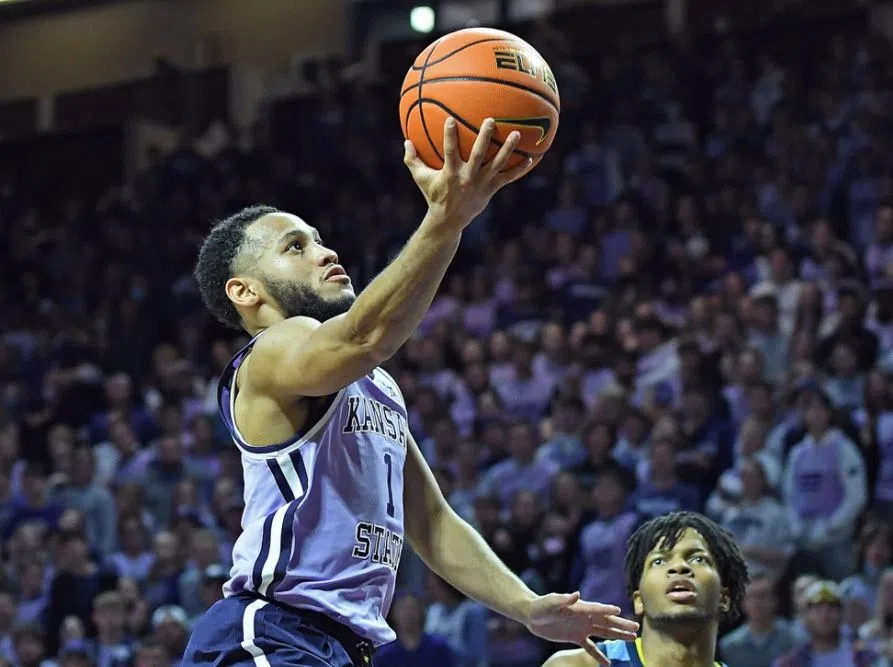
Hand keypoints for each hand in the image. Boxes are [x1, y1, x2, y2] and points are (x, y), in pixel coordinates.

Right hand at [403, 117, 533, 227]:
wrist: (448, 221)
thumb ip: (412, 160)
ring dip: (507, 150)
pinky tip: (532, 158)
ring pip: (497, 165)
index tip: (451, 120)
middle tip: (490, 120)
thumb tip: (405, 141)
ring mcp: (481, 184)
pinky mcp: (491, 190)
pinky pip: (508, 178)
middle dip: (484, 137)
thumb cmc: (434, 195)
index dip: (450, 137)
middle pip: (478, 155)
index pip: (449, 152)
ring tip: (517, 135)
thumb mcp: (421, 179)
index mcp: (450, 173)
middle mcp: (468, 177)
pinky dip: (520, 169)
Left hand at [524, 592, 638, 665]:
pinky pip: (590, 647)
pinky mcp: (576, 637)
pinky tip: (608, 663)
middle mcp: (585, 617)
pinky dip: (599, 654)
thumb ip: (564, 600)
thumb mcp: (551, 602)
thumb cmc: (541, 605)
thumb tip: (576, 594)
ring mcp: (582, 627)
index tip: (620, 612)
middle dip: (622, 625)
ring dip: (618, 636)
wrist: (533, 615)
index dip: (608, 610)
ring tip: (633, 639)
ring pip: (604, 633)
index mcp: (580, 608)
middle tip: (637, 628)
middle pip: (607, 622)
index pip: (597, 609)